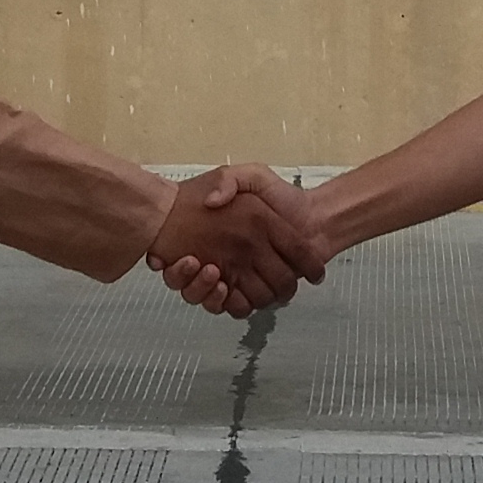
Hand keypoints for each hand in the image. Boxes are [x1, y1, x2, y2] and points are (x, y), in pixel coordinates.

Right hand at [148, 164, 323, 314]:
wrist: (316, 218)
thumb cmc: (284, 197)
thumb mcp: (253, 176)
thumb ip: (230, 181)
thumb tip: (210, 202)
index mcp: (218, 235)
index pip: (181, 255)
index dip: (170, 261)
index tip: (166, 258)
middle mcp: (225, 258)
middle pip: (191, 280)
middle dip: (187, 278)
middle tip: (195, 263)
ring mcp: (237, 277)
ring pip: (209, 297)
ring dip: (204, 290)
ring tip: (211, 272)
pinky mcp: (251, 292)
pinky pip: (232, 307)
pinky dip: (225, 302)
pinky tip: (224, 288)